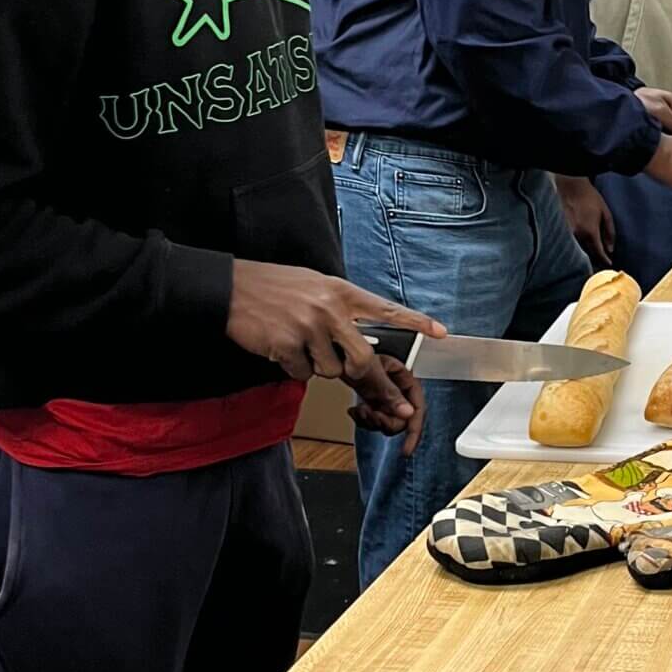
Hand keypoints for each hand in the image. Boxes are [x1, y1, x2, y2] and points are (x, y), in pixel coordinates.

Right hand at [227, 261, 442, 420]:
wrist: (230, 289)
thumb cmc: (274, 287)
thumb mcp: (315, 287)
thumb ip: (340, 310)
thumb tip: (361, 341)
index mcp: (341, 292)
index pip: (386, 309)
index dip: (415, 323)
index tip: (440, 332)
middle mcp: (330, 309)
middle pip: (363, 360)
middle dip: (364, 380)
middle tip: (360, 384)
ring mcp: (309, 328)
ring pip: (330, 371)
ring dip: (316, 366)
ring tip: (297, 342)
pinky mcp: (287, 345)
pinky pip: (302, 373)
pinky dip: (292, 367)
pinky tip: (279, 345)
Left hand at [351, 360, 427, 455]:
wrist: (334, 354)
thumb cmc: (353, 354)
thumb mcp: (373, 373)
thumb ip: (391, 393)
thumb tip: (408, 413)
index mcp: (405, 378)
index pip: (418, 407)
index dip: (414, 429)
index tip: (407, 448)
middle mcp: (397, 389)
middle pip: (402, 419)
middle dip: (385, 422)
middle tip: (372, 416)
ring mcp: (385, 397)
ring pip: (387, 422)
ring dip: (372, 421)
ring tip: (360, 411)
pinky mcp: (374, 402)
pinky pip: (374, 420)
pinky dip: (363, 420)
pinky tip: (354, 411)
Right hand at [555, 173, 616, 264]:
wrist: (571, 187)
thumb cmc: (590, 198)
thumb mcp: (606, 213)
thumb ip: (610, 232)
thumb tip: (611, 249)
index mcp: (590, 231)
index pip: (598, 252)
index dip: (604, 260)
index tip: (609, 264)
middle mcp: (577, 235)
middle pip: (588, 253)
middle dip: (596, 259)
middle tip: (603, 262)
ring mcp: (568, 233)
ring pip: (579, 249)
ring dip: (587, 254)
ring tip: (594, 257)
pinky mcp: (562, 230)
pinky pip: (572, 243)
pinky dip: (578, 247)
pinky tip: (583, 246)